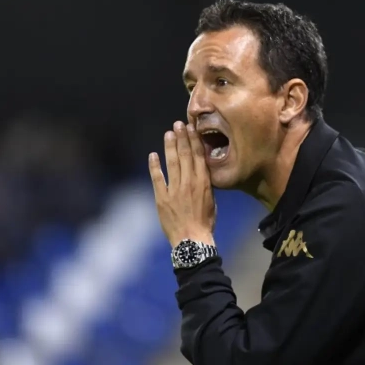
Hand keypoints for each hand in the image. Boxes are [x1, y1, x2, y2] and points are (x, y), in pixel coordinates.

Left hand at [148, 121, 215, 247]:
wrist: (192, 240)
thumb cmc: (205, 223)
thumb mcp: (211, 201)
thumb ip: (206, 185)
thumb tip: (201, 172)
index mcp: (203, 183)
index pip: (198, 156)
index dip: (194, 141)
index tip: (191, 128)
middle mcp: (189, 183)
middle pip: (185, 155)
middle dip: (182, 138)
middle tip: (178, 124)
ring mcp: (174, 190)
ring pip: (172, 163)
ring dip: (170, 147)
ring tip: (168, 134)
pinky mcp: (162, 198)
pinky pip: (157, 179)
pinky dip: (154, 166)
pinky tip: (153, 155)